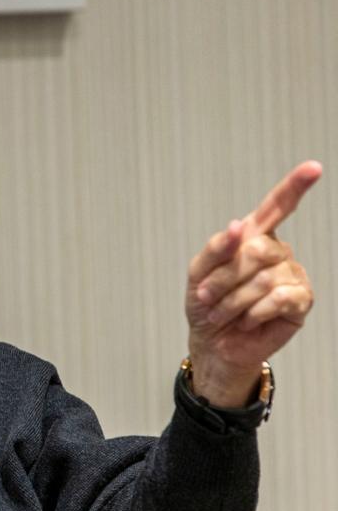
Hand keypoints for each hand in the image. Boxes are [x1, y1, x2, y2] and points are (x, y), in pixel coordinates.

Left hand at [185, 161, 320, 407]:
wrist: (212, 342)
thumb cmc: (205, 305)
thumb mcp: (198, 274)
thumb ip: (215, 248)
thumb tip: (237, 226)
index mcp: (253, 237)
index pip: (277, 206)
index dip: (295, 186)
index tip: (313, 168)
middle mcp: (277, 252)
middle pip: (257, 249)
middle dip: (225, 277)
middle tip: (208, 298)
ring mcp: (291, 274)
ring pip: (264, 278)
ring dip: (233, 301)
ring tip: (223, 314)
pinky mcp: (300, 301)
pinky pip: (281, 298)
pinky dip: (255, 312)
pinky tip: (247, 321)